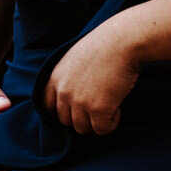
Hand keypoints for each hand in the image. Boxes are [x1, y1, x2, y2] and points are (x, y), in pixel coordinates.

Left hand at [42, 19, 140, 135]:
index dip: (62, 111)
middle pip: (65, 121)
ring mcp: (80, 102)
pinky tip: (118, 108)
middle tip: (98, 105)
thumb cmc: (105, 44)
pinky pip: (101, 129)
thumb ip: (69, 77)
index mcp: (56, 77)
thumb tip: (74, 97)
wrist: (123, 40)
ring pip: (82, 128)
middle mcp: (64, 91)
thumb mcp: (76, 57)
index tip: (76, 109)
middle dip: (82, 117)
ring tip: (109, 105)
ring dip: (96, 121)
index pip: (47, 106)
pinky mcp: (98, 109)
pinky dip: (111, 123)